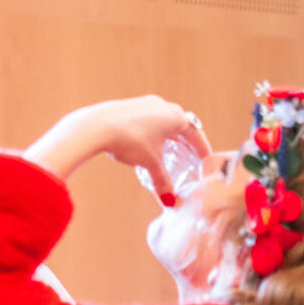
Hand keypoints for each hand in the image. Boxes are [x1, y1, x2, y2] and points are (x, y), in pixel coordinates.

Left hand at [26, 97, 211, 201]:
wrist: (97, 126)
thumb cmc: (129, 140)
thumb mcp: (150, 163)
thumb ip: (162, 181)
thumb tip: (169, 201)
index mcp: (175, 117)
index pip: (195, 134)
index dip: (202, 149)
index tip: (206, 160)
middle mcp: (163, 106)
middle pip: (181, 125)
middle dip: (186, 142)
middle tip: (190, 156)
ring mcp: (145, 103)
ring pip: (163, 121)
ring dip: (169, 136)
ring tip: (169, 151)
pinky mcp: (129, 107)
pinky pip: (148, 120)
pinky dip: (153, 132)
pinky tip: (147, 144)